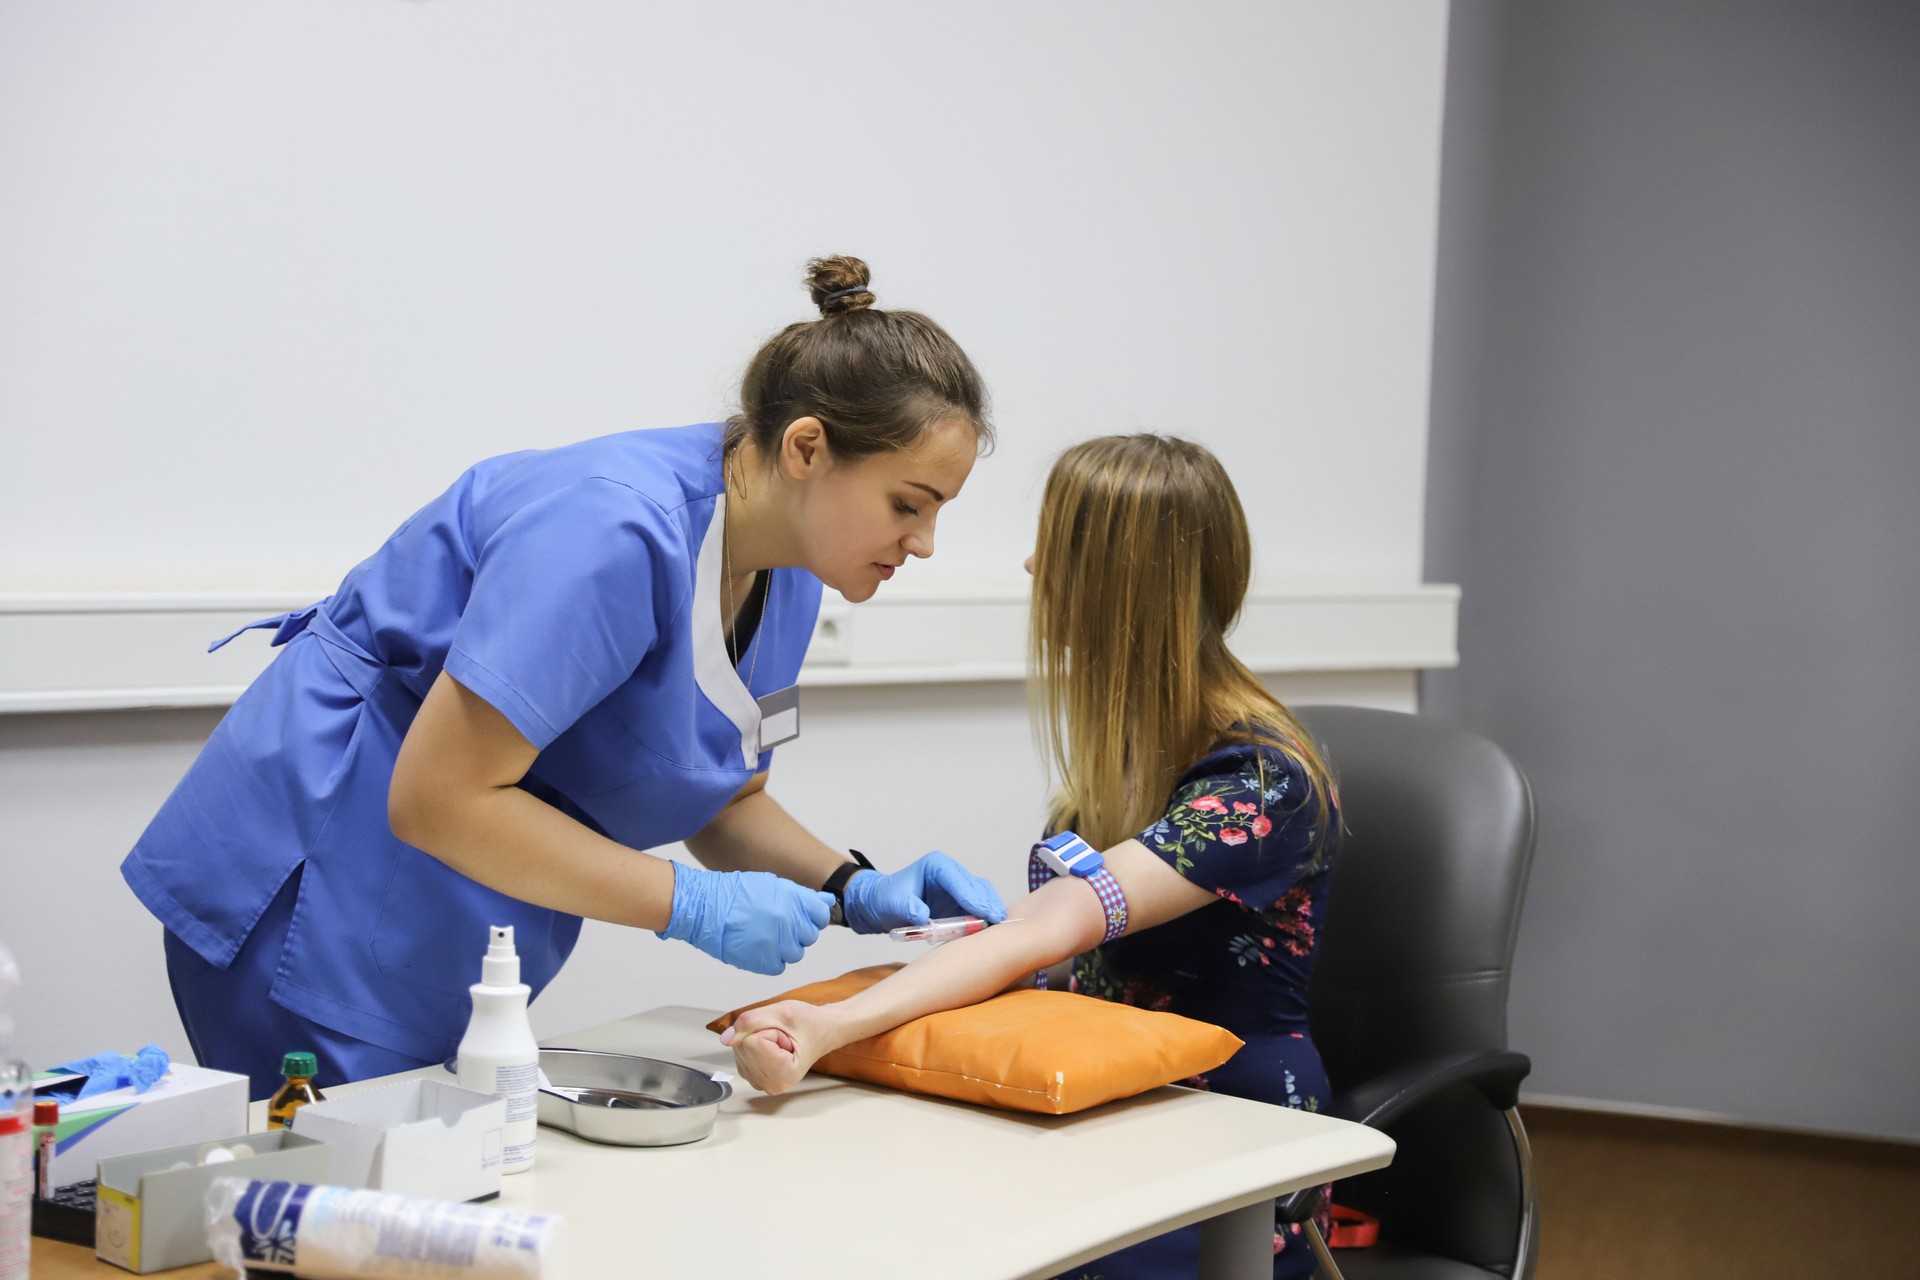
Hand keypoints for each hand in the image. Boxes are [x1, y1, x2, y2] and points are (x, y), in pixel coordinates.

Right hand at [657, 864, 833, 974]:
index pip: (821, 915)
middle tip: (776, 925)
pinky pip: (779, 965)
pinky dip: (770, 959)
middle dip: (797, 932)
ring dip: (784, 947)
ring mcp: (778, 944)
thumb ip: (803, 896)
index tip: (802, 917)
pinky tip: (757, 947)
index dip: (811, 916)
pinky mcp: (765, 962)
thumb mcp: (773, 885)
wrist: (705, 907)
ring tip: (763, 935)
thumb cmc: (735, 893)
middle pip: (809, 936)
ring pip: (795, 953)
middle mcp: (790, 923)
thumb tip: (827, 902)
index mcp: (795, 901)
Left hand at [719, 999, 836, 1095]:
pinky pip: (740, 1050)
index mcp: (783, 1076)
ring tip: (781, 1041)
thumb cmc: (810, 1023)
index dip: (770, 1030)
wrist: (823, 1031)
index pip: (752, 1042)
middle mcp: (770, 1085)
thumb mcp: (783, 1012)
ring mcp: (760, 1082)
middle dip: (763, 1033)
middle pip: (743, 1046)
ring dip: (758, 1037)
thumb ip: (751, 1022)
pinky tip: (773, 1046)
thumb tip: (726, 1038)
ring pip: (739, 1047)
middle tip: (785, 1037)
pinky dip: (754, 1042)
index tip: (788, 1036)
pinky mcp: (752, 1074)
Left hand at [839, 851, 1007, 934]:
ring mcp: (959, 889)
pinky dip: (985, 919)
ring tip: (999, 928)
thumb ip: (907, 907)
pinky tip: (991, 931)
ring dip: (990, 912)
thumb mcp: (893, 903)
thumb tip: (924, 916)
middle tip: (997, 922)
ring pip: (983, 897)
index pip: (959, 879)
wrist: (882, 906)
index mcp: (937, 866)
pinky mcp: (961, 904)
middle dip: (988, 904)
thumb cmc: (886, 899)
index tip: (983, 913)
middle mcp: (952, 874)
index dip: (972, 896)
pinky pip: (978, 910)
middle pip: (977, 887)